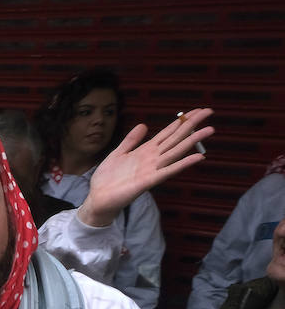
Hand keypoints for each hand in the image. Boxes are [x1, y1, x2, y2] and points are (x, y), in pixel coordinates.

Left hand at [79, 108, 213, 227]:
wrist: (99, 198)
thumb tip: (143, 125)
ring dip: (193, 141)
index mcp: (146, 150)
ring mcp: (152, 169)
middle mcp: (153, 158)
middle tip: (209, 111)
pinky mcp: (148, 181)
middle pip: (176, 138)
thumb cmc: (107, 178)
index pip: (168, 132)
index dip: (181, 121)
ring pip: (176, 151)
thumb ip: (131, 140)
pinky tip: (198, 157)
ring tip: (209, 129)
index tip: (197, 110)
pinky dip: (183, 164)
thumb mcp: (118, 154)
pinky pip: (168, 171)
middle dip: (192, 125)